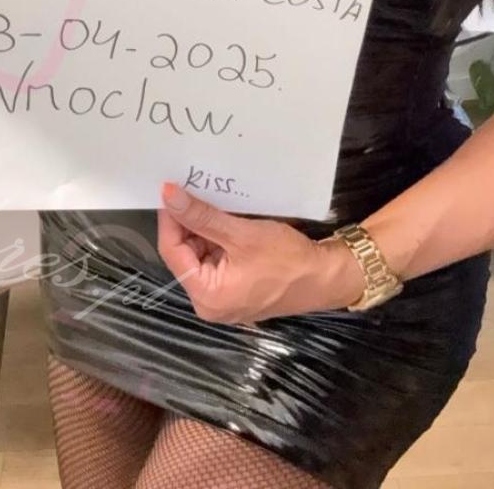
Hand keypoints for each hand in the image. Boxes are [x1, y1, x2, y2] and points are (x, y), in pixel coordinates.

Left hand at [157, 182, 364, 325]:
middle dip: (188, 223)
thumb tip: (167, 196)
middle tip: (191, 190)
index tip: (171, 189)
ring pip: (201, 255)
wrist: (326, 277)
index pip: (173, 251)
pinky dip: (219, 238)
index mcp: (206, 296)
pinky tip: (224, 216)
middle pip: (185, 254)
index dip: (170, 219)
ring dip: (204, 228)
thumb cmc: (286, 259)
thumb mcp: (241, 234)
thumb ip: (202, 216)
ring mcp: (223, 298)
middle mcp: (209, 303)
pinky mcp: (236, 289)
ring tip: (208, 199)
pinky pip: (217, 260)